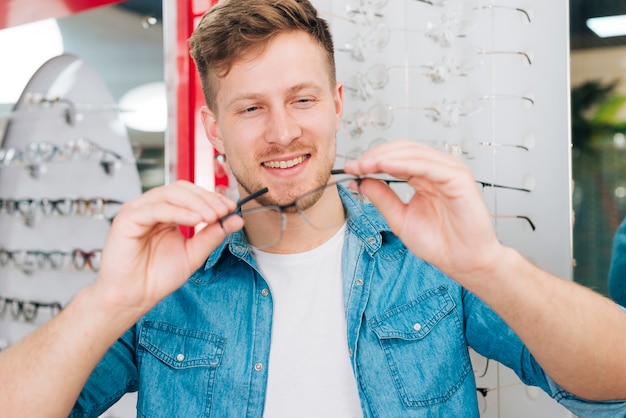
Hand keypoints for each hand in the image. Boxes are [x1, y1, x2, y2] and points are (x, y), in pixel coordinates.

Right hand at [92, 181, 242, 315]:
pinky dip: (179, 212)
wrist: (134, 297)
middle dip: (206, 199)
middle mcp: (151, 207)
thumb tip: (236, 220)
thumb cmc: (157, 277)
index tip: (231, 208)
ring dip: (196, 203)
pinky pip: (157, 209)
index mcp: (166, 213)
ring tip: (213, 216)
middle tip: (224, 211)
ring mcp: (138, 210)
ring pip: (170, 194)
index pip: (191, 194)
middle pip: (181, 189)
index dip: (212, 198)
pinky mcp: (128, 217)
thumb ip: (213, 235)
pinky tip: (196, 220)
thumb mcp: (194, 253)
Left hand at [344, 139, 502, 281]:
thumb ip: (382, 198)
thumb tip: (360, 180)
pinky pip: (428, 165)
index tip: (350, 168)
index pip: (395, 158)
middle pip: (403, 150)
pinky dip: (404, 163)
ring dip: (385, 157)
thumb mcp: (400, 218)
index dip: (371, 160)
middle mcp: (438, 170)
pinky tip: (385, 166)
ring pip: (413, 153)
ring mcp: (450, 171)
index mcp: (425, 177)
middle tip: (354, 166)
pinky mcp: (459, 178)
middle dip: (375, 156)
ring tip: (364, 165)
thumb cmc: (440, 243)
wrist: (462, 262)